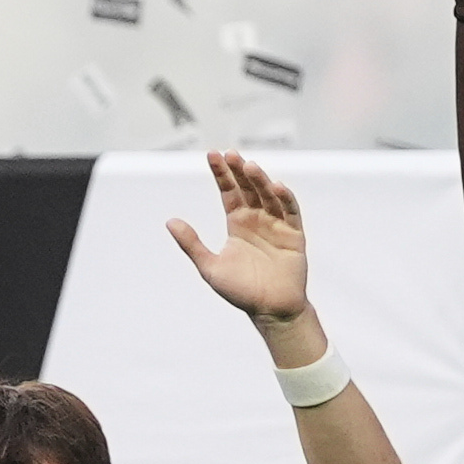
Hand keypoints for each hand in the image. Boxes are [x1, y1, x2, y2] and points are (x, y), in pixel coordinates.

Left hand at [165, 152, 316, 335]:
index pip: (229, 192)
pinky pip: (290, 212)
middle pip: (248, 188)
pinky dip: (285, 198)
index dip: (221, 174)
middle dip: (239, 171)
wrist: (270, 310)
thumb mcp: (209, 266)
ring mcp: (276, 225)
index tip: (213, 155)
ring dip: (260, 180)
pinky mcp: (294, 234)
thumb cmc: (240, 291)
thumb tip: (170, 221)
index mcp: (237, 224)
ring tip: (249, 166)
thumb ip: (191, 243)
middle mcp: (257, 220)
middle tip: (230, 154)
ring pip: (268, 195)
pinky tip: (277, 186)